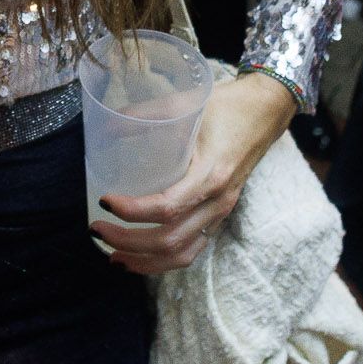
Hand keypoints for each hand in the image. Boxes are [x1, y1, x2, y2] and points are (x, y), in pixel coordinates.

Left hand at [94, 72, 295, 273]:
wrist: (266, 111)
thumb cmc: (227, 106)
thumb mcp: (186, 103)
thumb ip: (144, 114)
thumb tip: (105, 127)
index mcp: (211, 174)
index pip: (168, 207)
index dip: (132, 211)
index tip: (105, 201)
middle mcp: (218, 200)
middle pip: (170, 239)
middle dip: (128, 241)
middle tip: (96, 228)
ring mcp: (222, 211)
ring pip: (183, 253)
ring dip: (145, 260)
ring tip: (113, 256)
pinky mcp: (221, 214)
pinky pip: (193, 249)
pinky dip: (165, 259)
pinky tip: (142, 256)